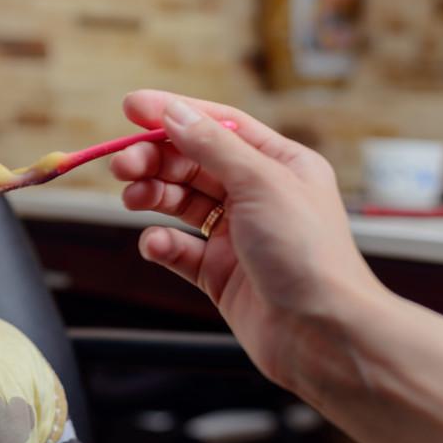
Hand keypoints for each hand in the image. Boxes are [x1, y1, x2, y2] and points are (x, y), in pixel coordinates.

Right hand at [109, 90, 384, 389]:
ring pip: (180, 202)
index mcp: (278, 164)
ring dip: (152, 195)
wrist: (322, 335)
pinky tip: (155, 245)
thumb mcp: (260, 182)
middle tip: (121, 165)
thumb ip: (211, 145)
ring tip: (131, 198)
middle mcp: (257, 195)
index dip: (173, 113)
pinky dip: (161, 244)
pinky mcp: (218, 273)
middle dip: (154, 159)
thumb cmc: (307, 254)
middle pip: (191, 162)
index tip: (130, 107)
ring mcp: (236, 234)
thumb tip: (173, 111)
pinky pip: (179, 249)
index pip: (217, 125)